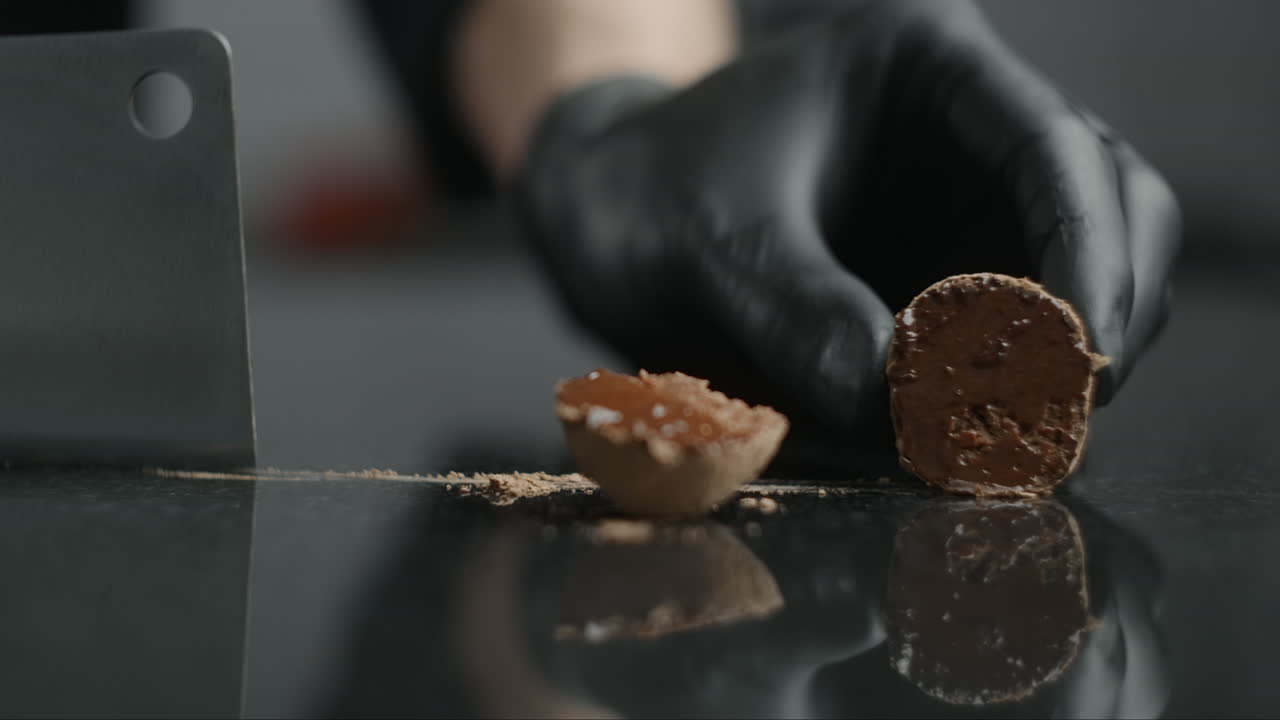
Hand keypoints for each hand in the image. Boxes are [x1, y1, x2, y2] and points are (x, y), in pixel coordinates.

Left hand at [514, 0, 1179, 445]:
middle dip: (1101, 307)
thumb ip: (788, 306)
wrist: (609, 225)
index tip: (1077, 350)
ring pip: (1085, 277)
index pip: (1053, 145)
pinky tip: (976, 437)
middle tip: (1057, 411)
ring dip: (1070, 360)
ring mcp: (966, 209)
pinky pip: (1023, 337)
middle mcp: (968, 133)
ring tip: (1010, 437)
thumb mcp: (703, 238)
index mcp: (925, 69)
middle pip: (1112, 204)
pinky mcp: (951, 280)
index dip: (1084, 248)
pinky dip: (1020, 391)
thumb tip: (884, 394)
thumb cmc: (647, 195)